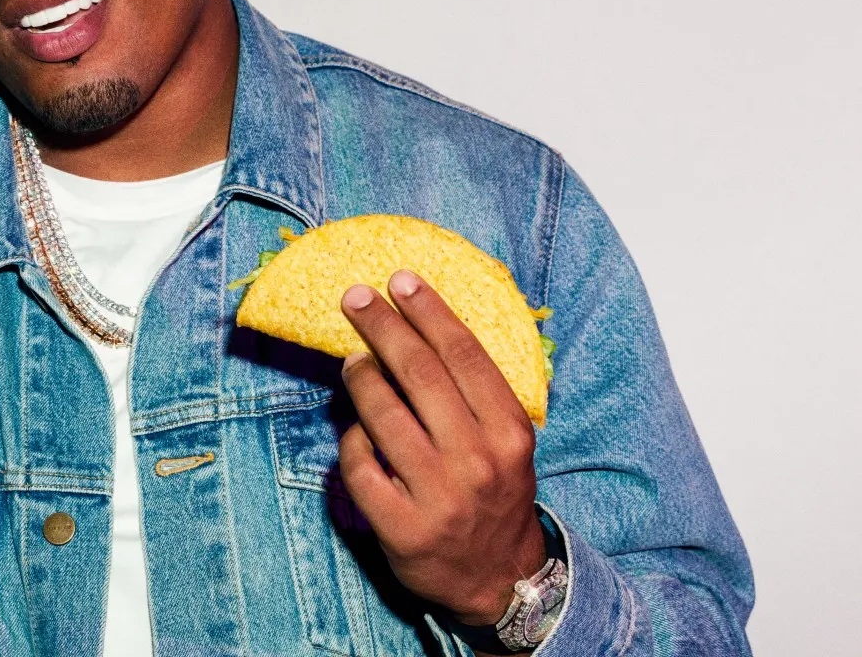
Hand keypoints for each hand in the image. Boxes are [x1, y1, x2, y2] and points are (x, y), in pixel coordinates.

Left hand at [337, 270, 546, 627]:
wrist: (501, 580)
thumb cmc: (496, 493)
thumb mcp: (507, 443)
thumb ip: (476, 396)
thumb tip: (422, 329)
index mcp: (508, 432)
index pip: (464, 354)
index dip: (429, 311)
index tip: (401, 280)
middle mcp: (476, 460)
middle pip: (419, 373)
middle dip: (382, 326)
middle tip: (355, 298)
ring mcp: (438, 496)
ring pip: (382, 414)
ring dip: (360, 376)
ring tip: (352, 360)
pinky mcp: (401, 529)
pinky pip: (360, 466)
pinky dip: (353, 440)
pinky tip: (357, 431)